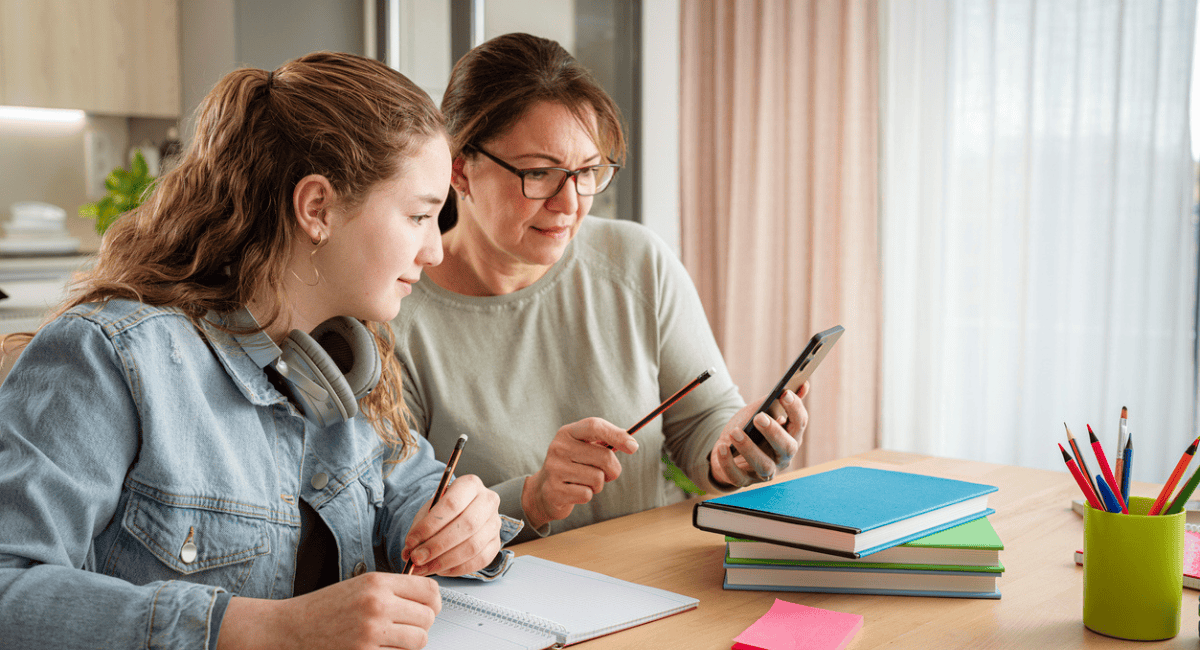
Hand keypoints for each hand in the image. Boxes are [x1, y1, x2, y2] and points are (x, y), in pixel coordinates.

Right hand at [217, 572, 440, 649]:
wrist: (291, 627)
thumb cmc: (324, 607)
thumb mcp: (361, 585)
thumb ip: (394, 589)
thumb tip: (428, 600)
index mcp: (377, 582)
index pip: (430, 590)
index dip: (433, 601)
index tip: (428, 606)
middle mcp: (377, 604)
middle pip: (428, 617)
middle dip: (422, 623)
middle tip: (408, 624)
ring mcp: (372, 631)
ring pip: (419, 639)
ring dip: (411, 641)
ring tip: (394, 637)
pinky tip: (379, 646)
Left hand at [402, 474, 502, 576]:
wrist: (460, 514)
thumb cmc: (442, 511)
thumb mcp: (429, 511)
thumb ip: (419, 529)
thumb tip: (409, 553)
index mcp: (470, 484)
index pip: (452, 504)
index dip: (429, 525)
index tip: (410, 541)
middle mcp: (488, 501)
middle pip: (466, 525)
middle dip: (437, 546)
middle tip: (417, 558)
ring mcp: (495, 523)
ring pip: (473, 546)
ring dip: (445, 561)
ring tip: (424, 568)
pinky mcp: (496, 544)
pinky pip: (479, 561)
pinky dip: (457, 569)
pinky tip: (441, 570)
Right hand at [522, 417, 637, 529]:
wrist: (544, 491)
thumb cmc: (574, 466)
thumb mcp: (584, 448)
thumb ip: (606, 442)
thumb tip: (632, 444)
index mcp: (567, 432)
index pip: (594, 426)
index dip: (617, 435)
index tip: (633, 447)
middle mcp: (558, 447)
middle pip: (604, 456)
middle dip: (612, 469)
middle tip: (605, 473)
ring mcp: (554, 469)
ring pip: (598, 478)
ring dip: (598, 484)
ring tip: (584, 482)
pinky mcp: (554, 491)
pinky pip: (587, 494)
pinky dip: (587, 495)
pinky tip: (575, 491)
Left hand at [710, 382, 808, 487]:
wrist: (729, 449)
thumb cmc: (750, 429)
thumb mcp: (762, 412)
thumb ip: (778, 401)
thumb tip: (804, 384)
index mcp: (790, 437)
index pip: (800, 424)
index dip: (795, 409)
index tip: (785, 393)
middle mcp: (782, 457)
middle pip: (787, 448)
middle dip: (774, 432)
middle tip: (759, 417)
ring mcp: (765, 471)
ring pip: (764, 465)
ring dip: (749, 449)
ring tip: (735, 432)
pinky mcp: (744, 480)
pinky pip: (738, 476)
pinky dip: (728, 463)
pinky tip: (721, 447)